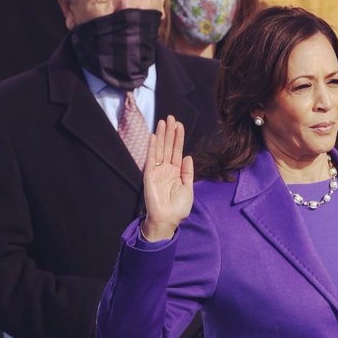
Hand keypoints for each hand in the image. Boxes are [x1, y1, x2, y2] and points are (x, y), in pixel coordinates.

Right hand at [141, 116, 193, 241]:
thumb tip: (187, 156)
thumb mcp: (188, 187)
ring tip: (163, 121)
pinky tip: (154, 136)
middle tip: (171, 117)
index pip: (176, 151)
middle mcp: (166, 169)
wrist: (168, 219)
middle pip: (168, 147)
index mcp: (176, 172)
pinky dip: (152, 147)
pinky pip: (151, 159)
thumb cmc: (178, 207)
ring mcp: (157, 171)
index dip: (178, 138)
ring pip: (160, 149)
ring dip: (161, 136)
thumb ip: (187, 172)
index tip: (179, 125)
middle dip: (169, 132)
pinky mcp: (149, 176)